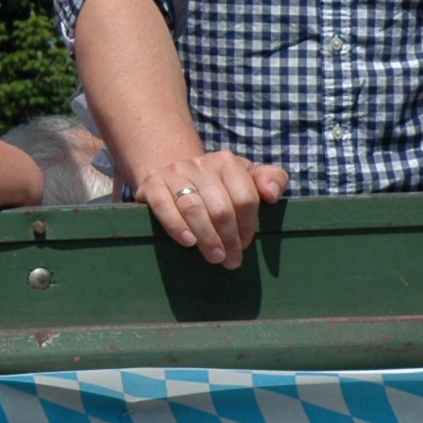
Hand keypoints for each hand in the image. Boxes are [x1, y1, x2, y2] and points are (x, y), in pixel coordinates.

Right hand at [136, 149, 286, 268]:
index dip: (247, 226)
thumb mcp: (246, 177)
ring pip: (193, 208)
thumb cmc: (217, 184)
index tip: (244, 245)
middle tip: (231, 260)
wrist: (171, 173)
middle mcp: (200, 164)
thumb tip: (272, 195)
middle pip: (220, 207)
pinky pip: (164, 206)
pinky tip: (188, 242)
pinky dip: (176, 226)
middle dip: (229, 238)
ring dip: (207, 237)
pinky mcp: (151, 183)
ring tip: (215, 257)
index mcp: (227, 162)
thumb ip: (271, 180)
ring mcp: (174, 172)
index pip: (244, 198)